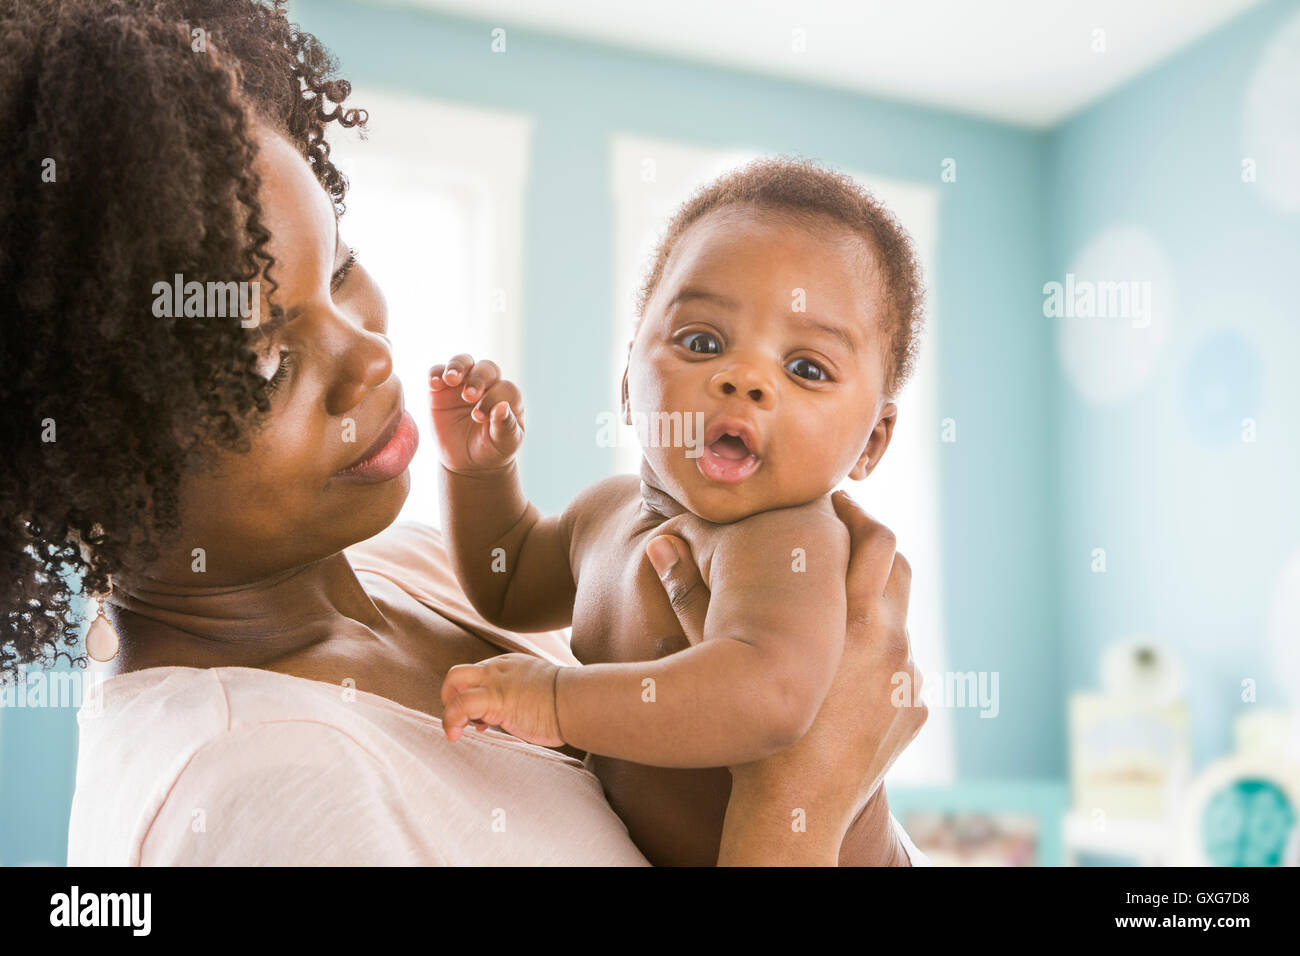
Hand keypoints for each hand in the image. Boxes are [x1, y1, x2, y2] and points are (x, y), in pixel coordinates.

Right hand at [429, 354, 524, 474]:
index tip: (479, 417)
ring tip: (450, 379)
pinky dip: (434, 374)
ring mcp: (463, 383)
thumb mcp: (504, 443)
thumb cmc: (492, 449)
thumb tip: (503, 408)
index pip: (504, 388)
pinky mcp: (441, 388)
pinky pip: (437, 372)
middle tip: (468, 396)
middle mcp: (488, 384)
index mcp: (508, 396)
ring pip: (463, 361)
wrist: (468, 461)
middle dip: (478, 379)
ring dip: (457, 366)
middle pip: (486, 368)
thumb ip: (506, 426)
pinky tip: (434, 384)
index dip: (493, 398)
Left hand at [439, 653, 563, 745]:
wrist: (578, 701)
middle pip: (458, 674)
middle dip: (451, 697)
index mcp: (510, 666)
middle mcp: (498, 669)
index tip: (481, 722)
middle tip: (461, 722)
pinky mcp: (495, 699)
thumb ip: (527, 695)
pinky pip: (460, 705)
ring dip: (448, 709)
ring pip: (454, 682)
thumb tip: (524, 713)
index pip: (477, 675)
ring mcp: (495, 682)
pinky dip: (451, 721)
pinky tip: (456, 736)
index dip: (472, 697)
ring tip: (455, 731)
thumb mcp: (543, 690)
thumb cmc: (569, 702)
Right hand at [643, 492, 927, 863]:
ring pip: (901, 617)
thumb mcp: (717, 658)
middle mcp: (890, 641)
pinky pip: (902, 667)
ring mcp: (906, 677)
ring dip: (875, 601)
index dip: (854, 514)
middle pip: (899, 566)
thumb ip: (689, 596)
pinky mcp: (912, 709)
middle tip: (844, 533)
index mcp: (852, 618)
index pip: (874, 539)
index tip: (834, 505)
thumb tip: (659, 543)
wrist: (792, 812)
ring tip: (838, 601)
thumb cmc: (750, 733)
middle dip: (872, 545)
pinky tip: (844, 665)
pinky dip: (879, 655)